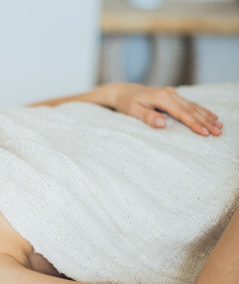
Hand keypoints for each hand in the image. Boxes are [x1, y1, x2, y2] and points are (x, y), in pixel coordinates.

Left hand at [106, 83, 222, 135]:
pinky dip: (201, 111)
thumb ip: (147, 117)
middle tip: (218, 133)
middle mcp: (170, 93)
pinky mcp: (172, 95)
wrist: (121, 91)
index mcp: (161, 97)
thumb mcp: (132, 111)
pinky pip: (190, 104)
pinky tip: (211, 116)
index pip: (181, 113)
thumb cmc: (125, 103)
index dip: (194, 124)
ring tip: (220, 126)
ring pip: (193, 106)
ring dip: (207, 117)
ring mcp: (172, 93)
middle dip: (205, 122)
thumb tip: (162, 124)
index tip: (204, 133)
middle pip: (191, 109)